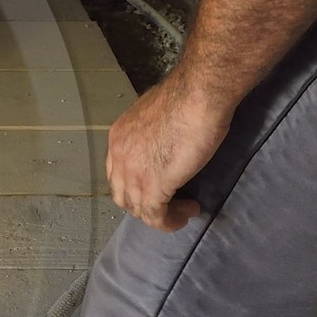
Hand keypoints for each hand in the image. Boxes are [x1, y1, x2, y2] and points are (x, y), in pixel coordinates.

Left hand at [105, 73, 228, 232]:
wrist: (199, 94)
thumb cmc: (187, 97)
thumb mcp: (159, 116)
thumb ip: (155, 133)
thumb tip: (165, 141)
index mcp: (119, 136)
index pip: (118, 172)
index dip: (136, 184)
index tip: (159, 185)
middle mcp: (119, 155)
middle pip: (123, 193)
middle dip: (144, 203)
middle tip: (169, 202)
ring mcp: (133, 172)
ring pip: (138, 208)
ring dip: (161, 214)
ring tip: (184, 209)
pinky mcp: (153, 186)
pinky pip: (155, 216)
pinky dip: (169, 221)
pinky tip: (186, 214)